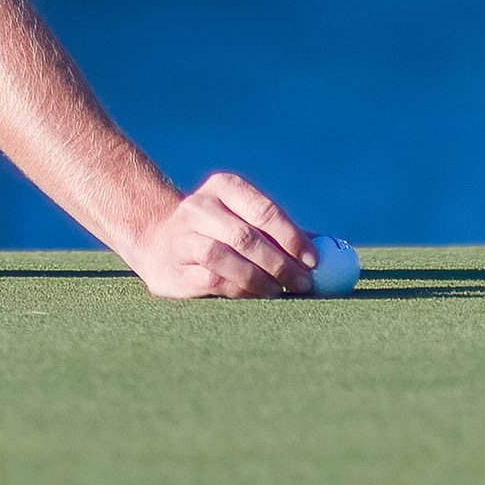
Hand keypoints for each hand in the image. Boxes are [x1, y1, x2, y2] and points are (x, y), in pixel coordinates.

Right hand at [122, 172, 317, 298]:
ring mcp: (183, 236)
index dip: (291, 235)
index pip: (262, 209)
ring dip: (258, 279)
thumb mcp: (244, 218)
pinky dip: (237, 289)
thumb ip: (281, 231)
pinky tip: (253, 297)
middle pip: (246, 236)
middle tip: (304, 284)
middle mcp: (199, 207)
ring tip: (280, 293)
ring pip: (225, 257)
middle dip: (280, 263)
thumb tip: (329, 249)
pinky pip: (210, 280)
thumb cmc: (218, 230)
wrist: (156, 239)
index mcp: (223, 187)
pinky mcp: (172, 268)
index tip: (313, 260)